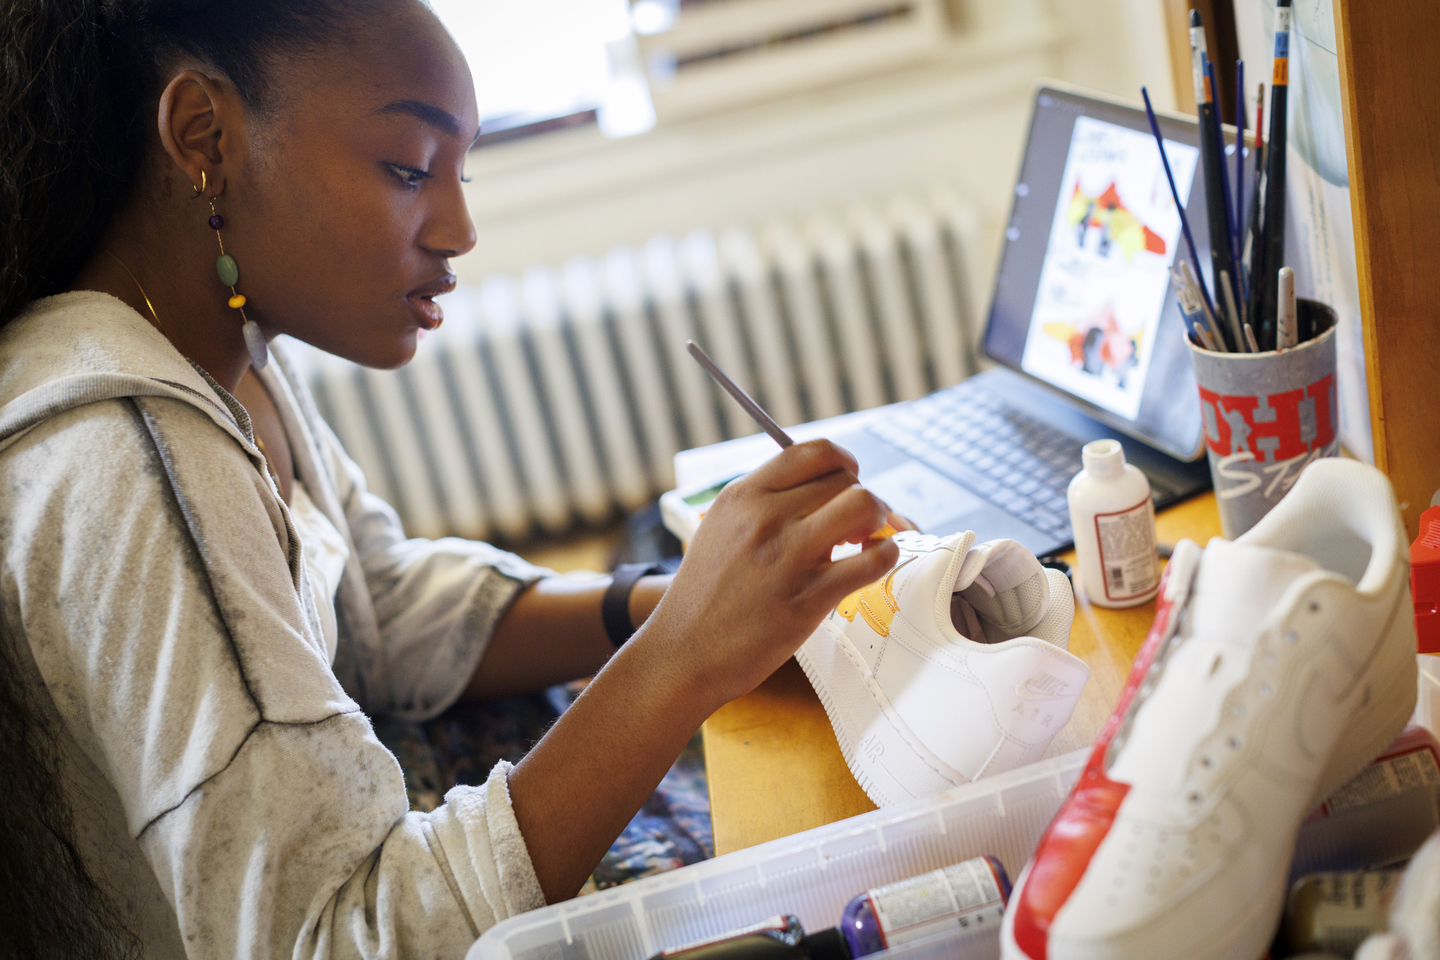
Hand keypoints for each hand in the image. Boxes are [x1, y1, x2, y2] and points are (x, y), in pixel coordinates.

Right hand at [640, 439, 899, 707]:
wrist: (683, 652)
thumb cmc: (704, 595)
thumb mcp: (720, 528)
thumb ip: (762, 504)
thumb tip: (818, 490)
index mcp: (742, 496)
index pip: (813, 451)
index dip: (843, 462)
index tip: (849, 479)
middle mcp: (765, 518)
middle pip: (844, 480)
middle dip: (862, 497)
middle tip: (858, 524)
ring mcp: (788, 557)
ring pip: (863, 506)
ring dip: (879, 518)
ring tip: (867, 539)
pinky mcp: (808, 598)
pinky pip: (871, 561)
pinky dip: (885, 555)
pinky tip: (876, 562)